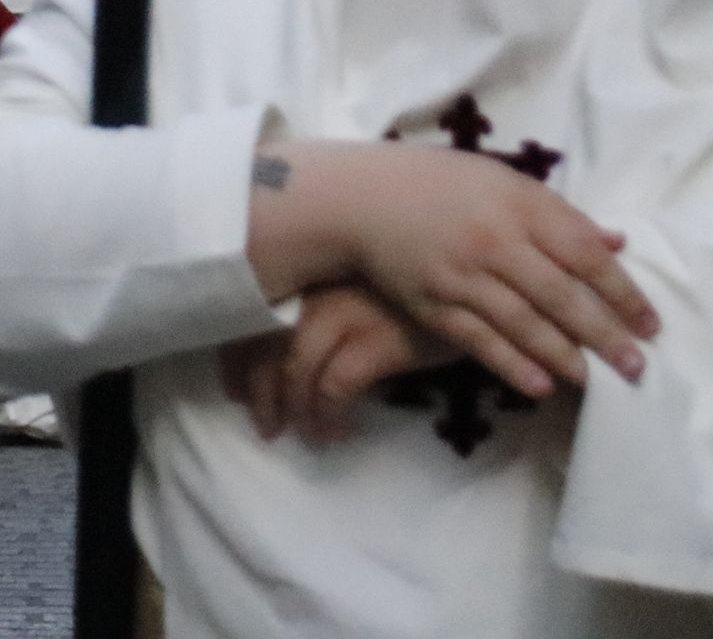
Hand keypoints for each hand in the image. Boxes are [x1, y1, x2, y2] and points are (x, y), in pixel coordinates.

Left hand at [220, 285, 451, 444]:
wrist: (478, 286)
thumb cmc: (419, 289)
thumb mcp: (362, 293)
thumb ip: (325, 313)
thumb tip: (289, 362)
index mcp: (310, 278)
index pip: (253, 316)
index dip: (235, 358)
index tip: (234, 390)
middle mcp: (319, 290)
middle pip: (264, 343)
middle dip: (257, 391)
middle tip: (264, 425)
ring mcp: (347, 312)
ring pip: (293, 367)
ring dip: (290, 408)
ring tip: (299, 435)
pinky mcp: (378, 340)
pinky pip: (335, 386)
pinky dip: (326, 413)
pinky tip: (332, 432)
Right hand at [246, 140, 657, 401]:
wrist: (360, 198)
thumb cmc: (440, 185)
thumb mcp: (502, 182)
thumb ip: (559, 214)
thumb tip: (616, 243)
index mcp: (518, 205)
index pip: (584, 254)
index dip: (622, 292)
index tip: (650, 325)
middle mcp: (493, 242)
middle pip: (560, 295)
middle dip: (603, 335)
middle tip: (636, 367)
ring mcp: (461, 276)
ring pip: (523, 323)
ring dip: (564, 356)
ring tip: (595, 381)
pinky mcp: (433, 303)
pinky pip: (478, 340)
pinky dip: (511, 364)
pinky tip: (540, 385)